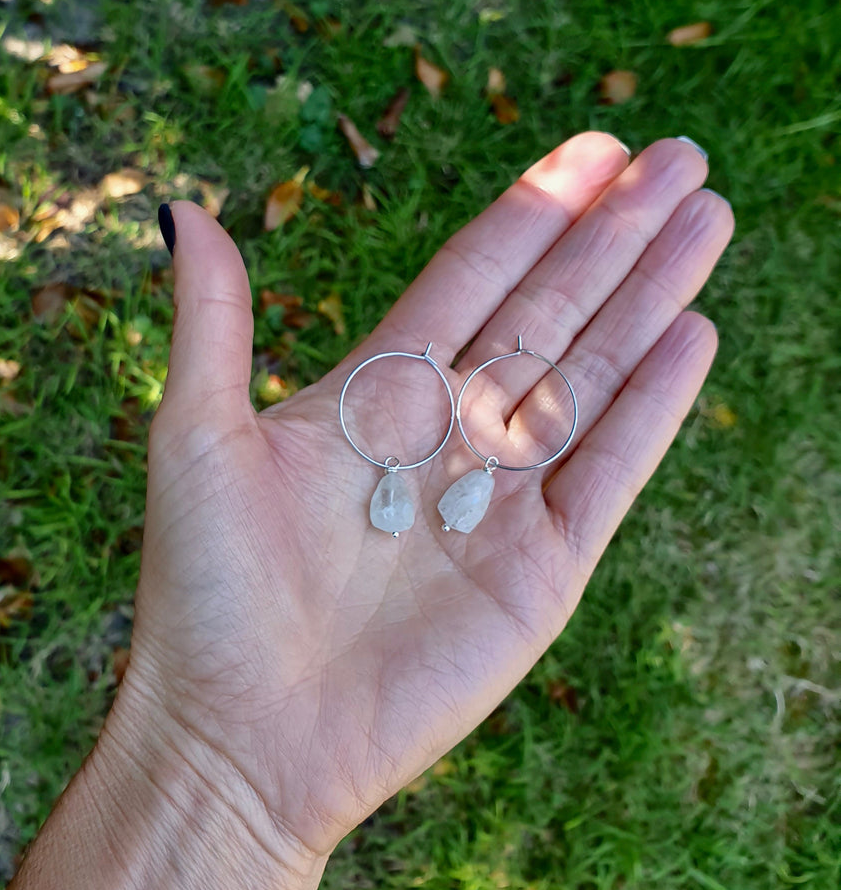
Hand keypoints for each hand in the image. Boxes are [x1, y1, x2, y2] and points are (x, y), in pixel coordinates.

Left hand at [106, 133, 732, 868]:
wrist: (244, 738)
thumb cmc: (204, 596)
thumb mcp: (194, 440)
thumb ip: (214, 323)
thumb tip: (184, 209)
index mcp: (370, 401)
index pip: (467, 283)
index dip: (528, 215)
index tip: (589, 151)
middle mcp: (441, 441)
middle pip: (543, 315)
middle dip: (609, 237)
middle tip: (676, 157)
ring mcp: (496, 505)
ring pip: (587, 378)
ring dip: (646, 299)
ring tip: (705, 219)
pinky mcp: (539, 574)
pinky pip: (608, 474)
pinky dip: (652, 408)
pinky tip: (691, 336)